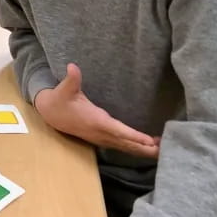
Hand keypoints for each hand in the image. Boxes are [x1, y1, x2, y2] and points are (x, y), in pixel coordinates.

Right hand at [34, 63, 160, 158]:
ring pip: (125, 147)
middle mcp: (100, 133)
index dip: (133, 136)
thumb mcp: (65, 88)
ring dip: (143, 150)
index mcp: (95, 121)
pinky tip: (149, 147)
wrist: (51, 114)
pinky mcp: (103, 139)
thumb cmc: (60, 100)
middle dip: (144, 148)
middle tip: (165, 149)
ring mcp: (102, 138)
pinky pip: (123, 146)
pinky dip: (136, 148)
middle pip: (126, 143)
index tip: (148, 141)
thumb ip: (72, 79)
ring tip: (162, 149)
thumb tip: (72, 66)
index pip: (117, 130)